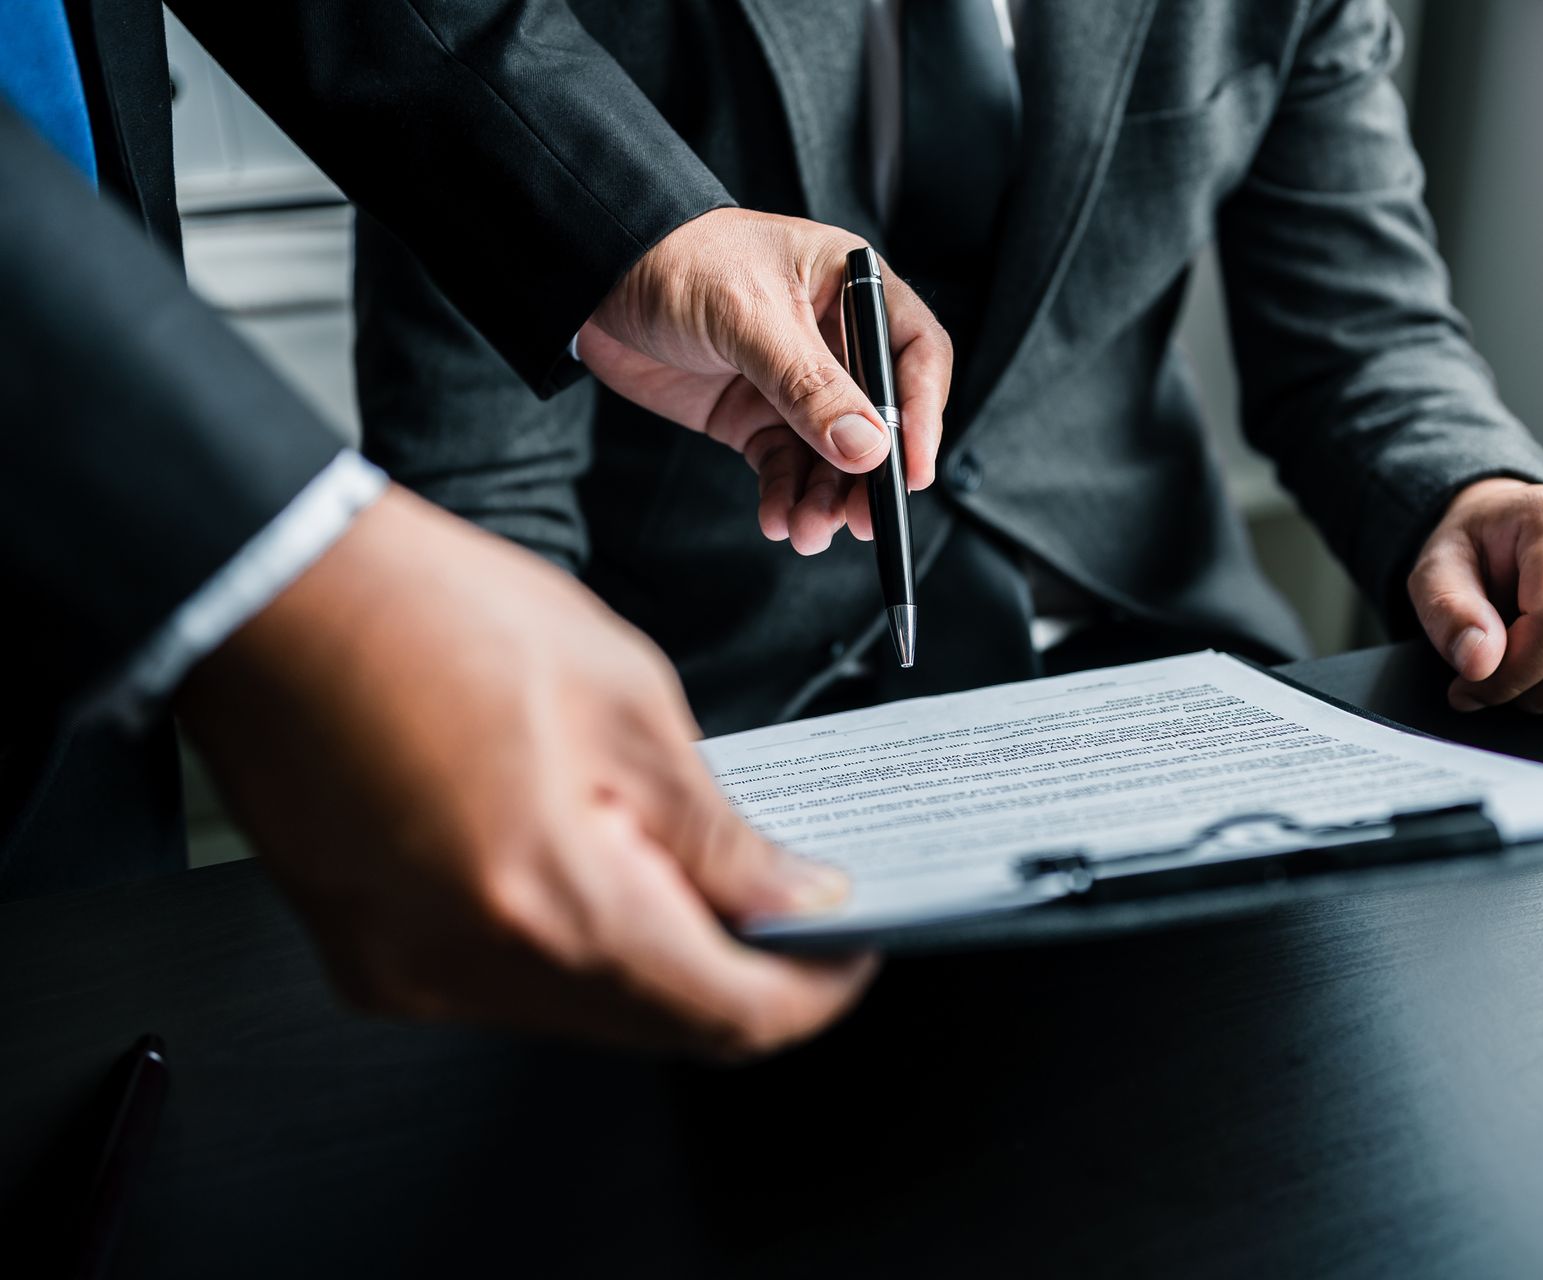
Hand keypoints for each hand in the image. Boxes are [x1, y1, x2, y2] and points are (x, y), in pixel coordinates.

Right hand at [177, 488, 875, 1057]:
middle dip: (742, 972)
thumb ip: (720, 830)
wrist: (271, 592)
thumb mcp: (629, 704)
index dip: (815, 990)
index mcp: (560, 905)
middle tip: (787, 900)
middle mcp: (478, 969)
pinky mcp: (370, 958)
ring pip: (587, 1012)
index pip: (733, 1014)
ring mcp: (413, 974)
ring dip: (658, 954)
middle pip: (661, 1026)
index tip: (850, 947)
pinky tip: (593, 865)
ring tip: (685, 861)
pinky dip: (572, 942)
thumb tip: (791, 892)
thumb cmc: (432, 616)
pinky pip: (509, 986)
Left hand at [578, 208, 950, 555]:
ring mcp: (793, 383)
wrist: (591, 275)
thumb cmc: (674, 261)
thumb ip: (810, 386)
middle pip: (878, 420)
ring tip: (807, 530)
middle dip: (871, 476)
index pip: (915, 356)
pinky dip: (785, 497)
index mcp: (851, 290)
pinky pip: (785, 467)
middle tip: (862, 521)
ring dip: (824, 499)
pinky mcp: (754, 416)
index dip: (922, 416)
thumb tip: (868, 448)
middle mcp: (833, 339)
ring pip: (832, 456)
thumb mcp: (749, 318)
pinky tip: (777, 517)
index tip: (912, 472)